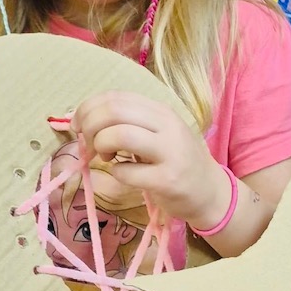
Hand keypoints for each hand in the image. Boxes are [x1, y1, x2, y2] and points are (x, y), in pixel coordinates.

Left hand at [70, 91, 230, 229]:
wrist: (211, 193)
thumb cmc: (178, 163)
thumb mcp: (160, 133)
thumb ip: (130, 123)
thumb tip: (84, 119)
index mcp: (162, 112)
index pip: (116, 97)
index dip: (88, 108)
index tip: (79, 125)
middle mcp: (168, 127)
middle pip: (114, 111)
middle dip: (90, 126)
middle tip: (89, 143)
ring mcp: (170, 153)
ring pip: (119, 135)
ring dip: (101, 145)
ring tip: (105, 156)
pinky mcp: (168, 181)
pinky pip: (126, 171)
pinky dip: (116, 173)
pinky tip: (125, 175)